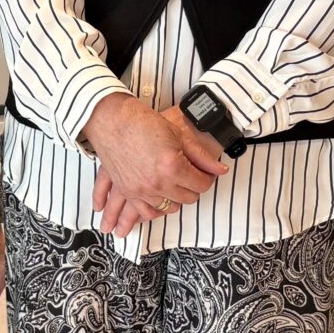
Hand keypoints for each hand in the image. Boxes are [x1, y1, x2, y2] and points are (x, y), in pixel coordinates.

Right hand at [82, 94, 226, 235]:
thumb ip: (202, 156)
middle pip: (187, 199)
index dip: (207, 178)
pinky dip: (154, 210)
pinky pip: (146, 212)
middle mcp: (157, 183)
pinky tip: (158, 203)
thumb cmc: (143, 123)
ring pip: (169, 208)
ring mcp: (141, 190)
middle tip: (190, 176)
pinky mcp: (128, 191)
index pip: (201, 185)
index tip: (204, 173)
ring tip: (174, 186)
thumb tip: (220, 170)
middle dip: (192, 187)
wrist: (112, 120)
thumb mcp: (178, 135)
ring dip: (175, 198)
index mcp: (172, 167)